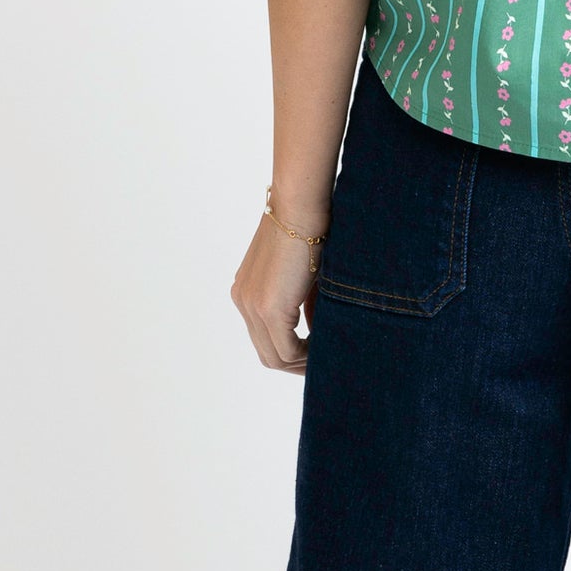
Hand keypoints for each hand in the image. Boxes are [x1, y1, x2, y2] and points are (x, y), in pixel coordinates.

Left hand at [231, 215, 322, 374]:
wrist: (301, 206)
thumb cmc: (309, 227)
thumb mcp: (304, 274)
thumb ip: (304, 305)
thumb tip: (316, 335)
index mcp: (247, 291)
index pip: (264, 336)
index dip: (290, 351)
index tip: (315, 353)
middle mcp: (243, 301)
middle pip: (266, 353)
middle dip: (295, 364)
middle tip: (322, 365)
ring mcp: (252, 306)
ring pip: (275, 356)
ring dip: (302, 363)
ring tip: (327, 358)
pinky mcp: (268, 309)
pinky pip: (287, 350)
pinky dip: (306, 356)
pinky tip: (326, 348)